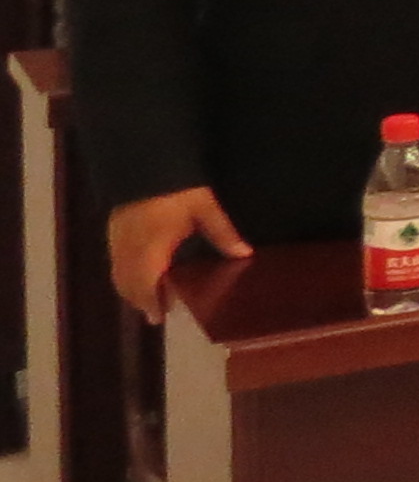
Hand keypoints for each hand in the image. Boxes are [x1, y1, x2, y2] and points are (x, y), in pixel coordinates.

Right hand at [107, 189, 247, 322]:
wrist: (145, 164)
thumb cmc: (178, 189)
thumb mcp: (205, 209)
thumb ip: (223, 234)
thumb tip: (244, 254)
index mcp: (151, 250)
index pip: (147, 286)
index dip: (151, 303)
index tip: (159, 317)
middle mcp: (128, 251)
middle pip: (128, 285)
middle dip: (141, 299)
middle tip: (158, 311)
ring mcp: (116, 241)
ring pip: (119, 275)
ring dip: (132, 289)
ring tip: (151, 296)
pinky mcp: (112, 231)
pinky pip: (115, 263)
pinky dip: (126, 274)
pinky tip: (140, 273)